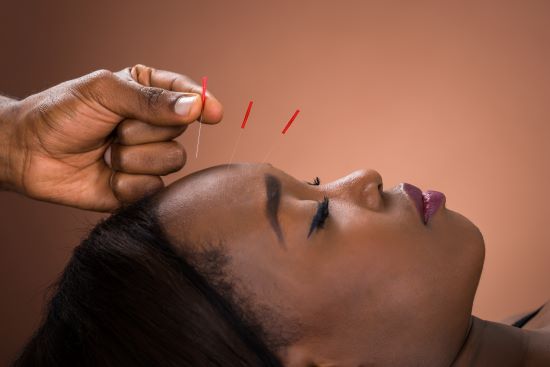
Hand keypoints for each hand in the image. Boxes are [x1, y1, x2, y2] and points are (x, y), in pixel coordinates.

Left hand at [1, 65, 222, 210]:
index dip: (202, 103)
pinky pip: (154, 187)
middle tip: (114, 129)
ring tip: (107, 153)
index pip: (187, 95)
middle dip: (144, 130)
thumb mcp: (105, 93)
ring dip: (134, 158)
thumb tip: (195, 107)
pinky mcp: (139, 187)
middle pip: (180, 129)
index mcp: (147, 92)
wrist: (29, 153)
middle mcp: (152, 125)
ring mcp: (148, 157)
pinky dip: (128, 183)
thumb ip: (151, 100)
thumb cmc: (62, 113)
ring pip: (172, 160)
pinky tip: (107, 176)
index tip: (212, 113)